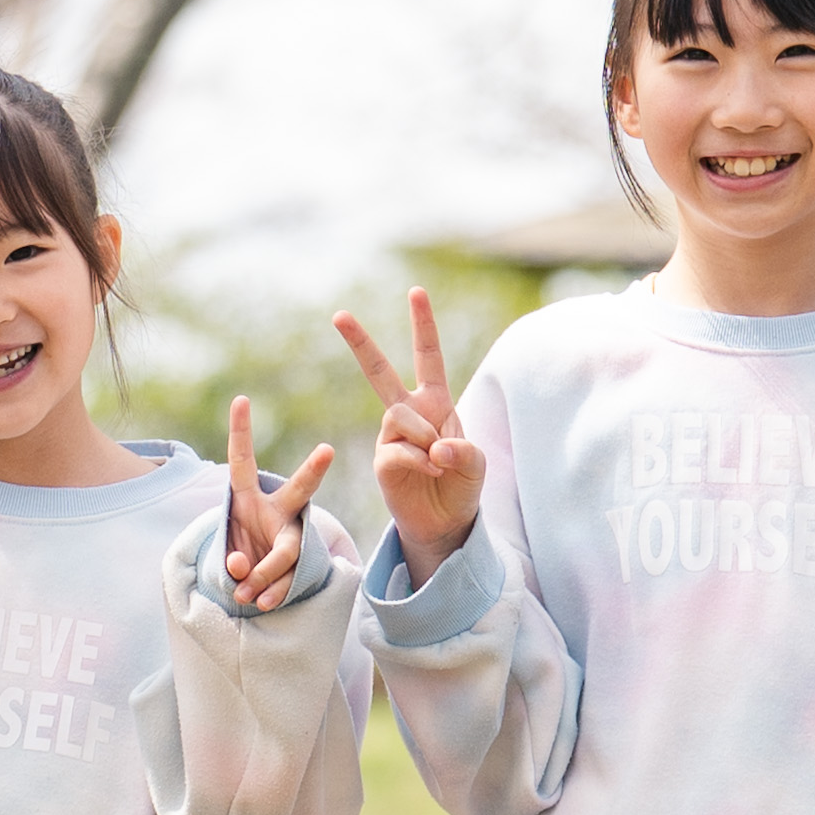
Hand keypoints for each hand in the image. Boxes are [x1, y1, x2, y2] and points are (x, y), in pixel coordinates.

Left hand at [222, 395, 337, 609]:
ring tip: (244, 593)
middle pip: (299, 490)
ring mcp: (291, 535)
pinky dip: (274, 592)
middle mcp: (277, 510)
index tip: (241, 399)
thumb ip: (231, 558)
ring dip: (264, 574)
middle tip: (327, 451)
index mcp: (248, 497)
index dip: (240, 431)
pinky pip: (290, 577)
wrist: (254, 582)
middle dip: (313, 470)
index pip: (242, 461)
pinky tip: (262, 603)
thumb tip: (243, 571)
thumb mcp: (225, 551)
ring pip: (287, 551)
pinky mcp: (299, 563)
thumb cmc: (235, 554)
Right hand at [332, 288, 484, 585]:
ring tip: (438, 459)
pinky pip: (397, 449)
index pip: (427, 356)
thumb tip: (434, 447)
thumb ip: (463, 450)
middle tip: (339, 314)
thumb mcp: (475, 463)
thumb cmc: (461, 485)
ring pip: (399, 415)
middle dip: (360, 342)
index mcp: (435, 402)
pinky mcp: (382, 460)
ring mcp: (391, 435)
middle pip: (379, 372)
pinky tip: (429, 471)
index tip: (415, 291)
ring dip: (424, 435)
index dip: (423, 325)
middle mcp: (409, 413)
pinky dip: (419, 460)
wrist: (445, 522)